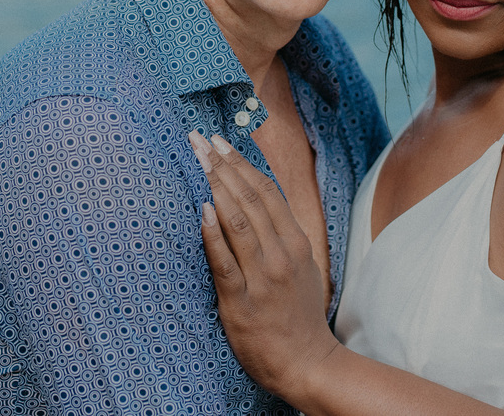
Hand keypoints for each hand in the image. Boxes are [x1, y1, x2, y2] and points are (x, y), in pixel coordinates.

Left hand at [190, 131, 339, 399]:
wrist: (306, 362)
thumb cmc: (299, 313)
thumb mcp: (302, 265)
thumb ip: (282, 234)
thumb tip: (259, 199)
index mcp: (296, 242)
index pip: (267, 191)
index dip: (242, 163)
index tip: (221, 141)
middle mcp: (282, 253)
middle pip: (250, 198)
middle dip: (223, 165)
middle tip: (199, 140)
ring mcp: (263, 277)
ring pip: (238, 221)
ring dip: (216, 186)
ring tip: (197, 161)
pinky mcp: (242, 301)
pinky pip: (225, 262)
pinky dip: (214, 234)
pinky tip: (202, 210)